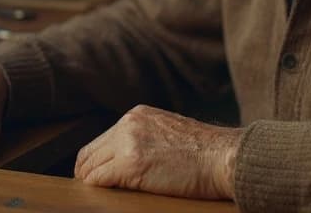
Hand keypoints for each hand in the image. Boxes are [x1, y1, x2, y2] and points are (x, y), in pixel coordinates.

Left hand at [74, 105, 240, 199]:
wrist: (224, 157)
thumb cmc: (207, 152)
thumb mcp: (170, 131)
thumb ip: (146, 136)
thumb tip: (127, 156)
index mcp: (137, 115)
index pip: (102, 139)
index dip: (95, 161)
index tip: (95, 175)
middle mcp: (128, 124)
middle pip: (90, 152)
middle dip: (86, 172)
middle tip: (89, 188)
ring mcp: (128, 144)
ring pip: (90, 167)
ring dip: (91, 182)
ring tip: (97, 194)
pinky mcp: (130, 166)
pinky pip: (98, 180)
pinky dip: (97, 190)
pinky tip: (106, 196)